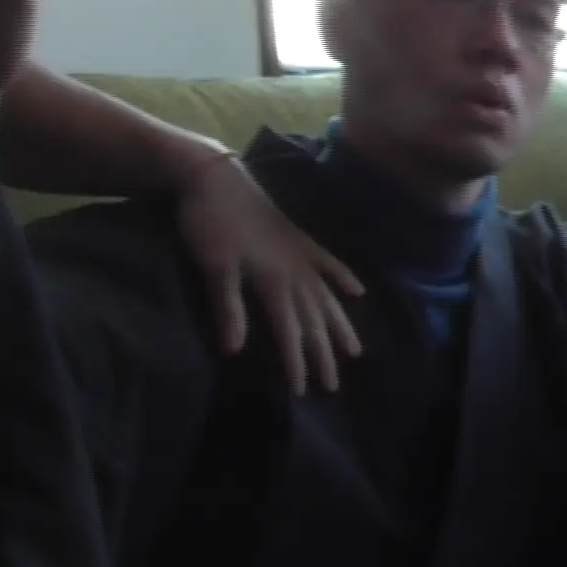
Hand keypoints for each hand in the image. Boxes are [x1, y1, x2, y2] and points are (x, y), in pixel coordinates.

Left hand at [178, 152, 364, 395]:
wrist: (213, 175)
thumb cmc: (208, 221)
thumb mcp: (213, 265)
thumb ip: (227, 307)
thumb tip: (235, 350)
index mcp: (273, 280)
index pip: (289, 330)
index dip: (296, 362)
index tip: (301, 391)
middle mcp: (294, 271)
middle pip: (313, 320)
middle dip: (323, 354)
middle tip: (332, 387)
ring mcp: (299, 254)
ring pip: (325, 298)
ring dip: (339, 326)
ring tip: (355, 351)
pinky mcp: (296, 239)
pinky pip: (327, 263)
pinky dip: (343, 278)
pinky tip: (358, 291)